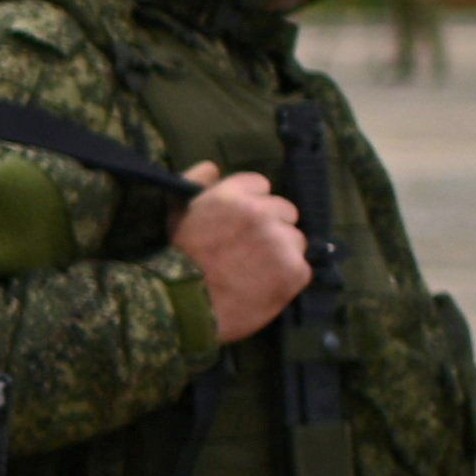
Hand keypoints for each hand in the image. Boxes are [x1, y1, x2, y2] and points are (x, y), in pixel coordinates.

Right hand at [173, 170, 312, 341]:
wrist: (180, 308)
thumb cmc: (174, 261)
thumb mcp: (176, 213)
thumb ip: (195, 183)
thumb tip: (213, 167)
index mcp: (233, 195)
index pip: (261, 185)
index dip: (249, 205)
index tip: (237, 224)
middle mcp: (261, 212)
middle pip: (285, 212)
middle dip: (271, 228)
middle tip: (248, 252)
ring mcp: (281, 242)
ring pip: (295, 241)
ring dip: (280, 253)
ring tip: (254, 273)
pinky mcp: (294, 271)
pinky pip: (301, 269)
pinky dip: (286, 279)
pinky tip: (263, 288)